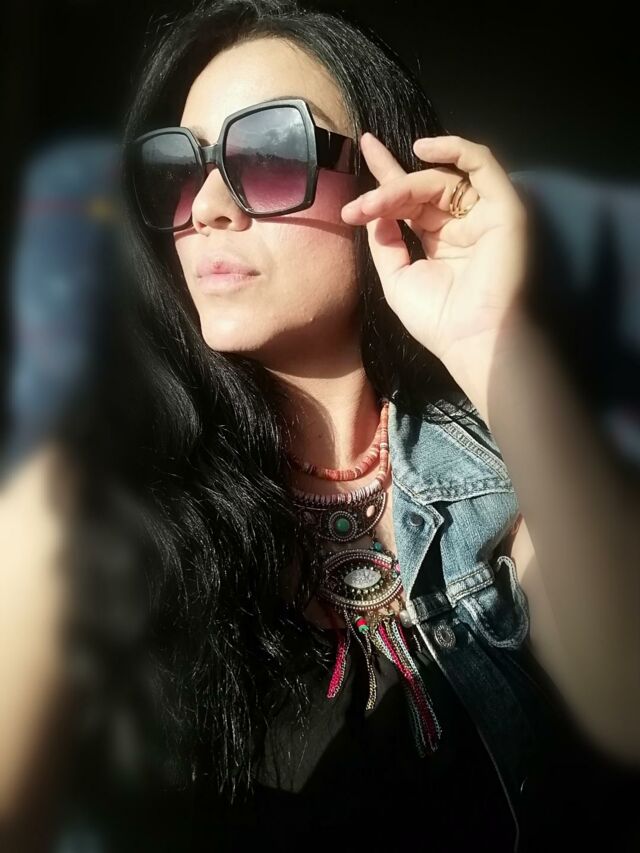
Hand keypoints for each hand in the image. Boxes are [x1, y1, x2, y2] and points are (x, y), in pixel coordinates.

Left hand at [341, 132, 528, 380]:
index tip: (364, 147)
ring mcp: (483, 214)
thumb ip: (385, 241)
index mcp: (437, 239)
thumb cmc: (438, 320)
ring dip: (405, 184)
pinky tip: (424, 149)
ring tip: (377, 201)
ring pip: (442, 179)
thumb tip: (373, 210)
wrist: (473, 340)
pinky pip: (482, 165)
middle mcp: (461, 223)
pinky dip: (456, 149)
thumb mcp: (396, 278)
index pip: (410, 199)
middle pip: (422, 186)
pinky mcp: (504, 208)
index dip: (387, 174)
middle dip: (387, 188)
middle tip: (359, 206)